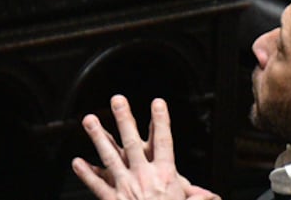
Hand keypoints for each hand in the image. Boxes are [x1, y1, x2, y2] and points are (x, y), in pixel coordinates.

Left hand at [71, 96, 217, 199]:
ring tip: (89, 120)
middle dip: (124, 119)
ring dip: (99, 137)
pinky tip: (77, 162)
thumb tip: (213, 197)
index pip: (164, 142)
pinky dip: (87, 174)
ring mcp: (125, 187)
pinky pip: (97, 186)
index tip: (158, 102)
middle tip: (117, 100)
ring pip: (110, 157)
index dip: (161, 121)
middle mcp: (143, 176)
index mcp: (165, 175)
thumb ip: (198, 198)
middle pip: (131, 142)